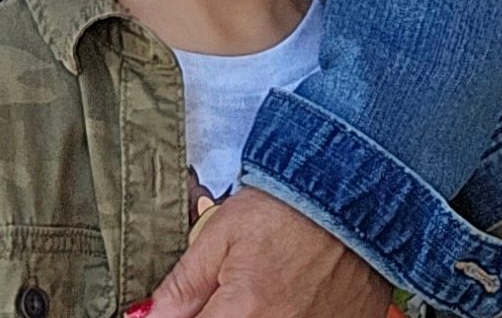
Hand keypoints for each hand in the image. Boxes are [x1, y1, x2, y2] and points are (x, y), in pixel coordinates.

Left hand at [149, 187, 391, 317]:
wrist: (356, 195)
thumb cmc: (290, 207)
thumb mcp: (220, 235)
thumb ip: (181, 286)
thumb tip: (144, 317)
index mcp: (243, 313)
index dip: (183, 317)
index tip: (189, 305)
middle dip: (219, 315)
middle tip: (230, 290)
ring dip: (246, 315)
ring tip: (261, 289)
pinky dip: (285, 314)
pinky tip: (287, 297)